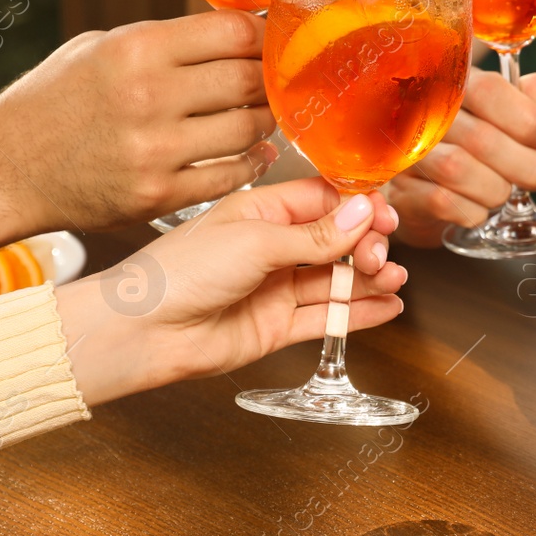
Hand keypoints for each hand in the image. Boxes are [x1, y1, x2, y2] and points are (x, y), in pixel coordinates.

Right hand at [0, 11, 275, 232]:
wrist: (5, 170)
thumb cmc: (54, 102)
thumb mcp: (100, 48)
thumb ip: (167, 40)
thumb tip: (235, 31)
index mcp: (135, 48)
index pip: (234, 30)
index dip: (263, 36)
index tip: (271, 42)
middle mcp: (148, 95)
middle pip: (250, 78)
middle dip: (270, 79)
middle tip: (274, 82)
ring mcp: (155, 149)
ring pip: (249, 128)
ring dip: (264, 122)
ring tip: (262, 116)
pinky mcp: (158, 193)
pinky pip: (231, 175)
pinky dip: (253, 164)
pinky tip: (255, 154)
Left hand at [56, 179, 404, 405]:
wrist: (141, 332)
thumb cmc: (178, 273)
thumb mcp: (255, 241)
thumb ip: (316, 235)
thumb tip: (363, 214)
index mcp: (261, 211)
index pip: (324, 202)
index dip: (358, 208)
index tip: (385, 215)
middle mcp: (271, 248)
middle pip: (337, 242)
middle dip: (367, 245)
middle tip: (381, 256)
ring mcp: (275, 288)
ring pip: (337, 279)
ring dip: (370, 278)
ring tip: (394, 280)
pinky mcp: (276, 326)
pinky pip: (327, 317)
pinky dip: (360, 313)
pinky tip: (388, 307)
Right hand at [388, 66, 535, 245]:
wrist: (429, 186)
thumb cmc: (473, 141)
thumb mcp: (505, 113)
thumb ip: (528, 98)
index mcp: (453, 83)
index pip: (489, 90)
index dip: (529, 118)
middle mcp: (421, 112)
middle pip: (481, 138)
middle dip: (527, 165)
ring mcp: (407, 152)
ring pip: (457, 170)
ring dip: (498, 189)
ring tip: (506, 190)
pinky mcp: (403, 192)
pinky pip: (443, 202)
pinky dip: (474, 211)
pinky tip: (481, 207)